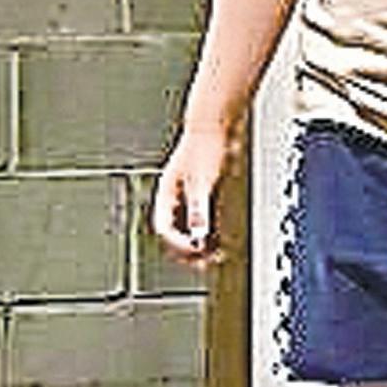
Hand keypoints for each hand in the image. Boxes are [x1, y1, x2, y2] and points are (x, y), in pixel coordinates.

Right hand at [151, 126, 228, 265]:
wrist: (218, 123)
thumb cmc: (206, 145)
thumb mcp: (203, 181)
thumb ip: (200, 209)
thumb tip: (199, 234)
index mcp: (166, 193)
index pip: (164, 228)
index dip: (178, 244)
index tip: (195, 251)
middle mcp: (175, 197)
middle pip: (174, 233)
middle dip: (188, 250)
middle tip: (204, 262)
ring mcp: (189, 195)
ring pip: (188, 229)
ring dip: (200, 245)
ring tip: (215, 256)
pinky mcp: (203, 193)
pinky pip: (202, 221)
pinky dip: (209, 233)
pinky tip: (221, 240)